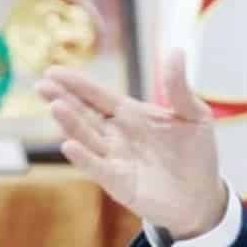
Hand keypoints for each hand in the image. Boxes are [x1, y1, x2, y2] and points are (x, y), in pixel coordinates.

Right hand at [36, 49, 226, 240]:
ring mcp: (115, 159)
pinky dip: (83, 157)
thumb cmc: (197, 153)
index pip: (99, 96)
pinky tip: (69, 145)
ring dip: (70, 124)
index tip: (53, 70)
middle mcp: (117, 135)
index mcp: (131, 115)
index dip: (78, 84)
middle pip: (84, 114)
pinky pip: (97, 168)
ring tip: (56, 106)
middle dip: (63, 98)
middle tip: (42, 84)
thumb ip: (179, 87)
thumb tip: (175, 51)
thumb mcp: (194, 115)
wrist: (204, 195)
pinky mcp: (118, 182)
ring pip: (86, 138)